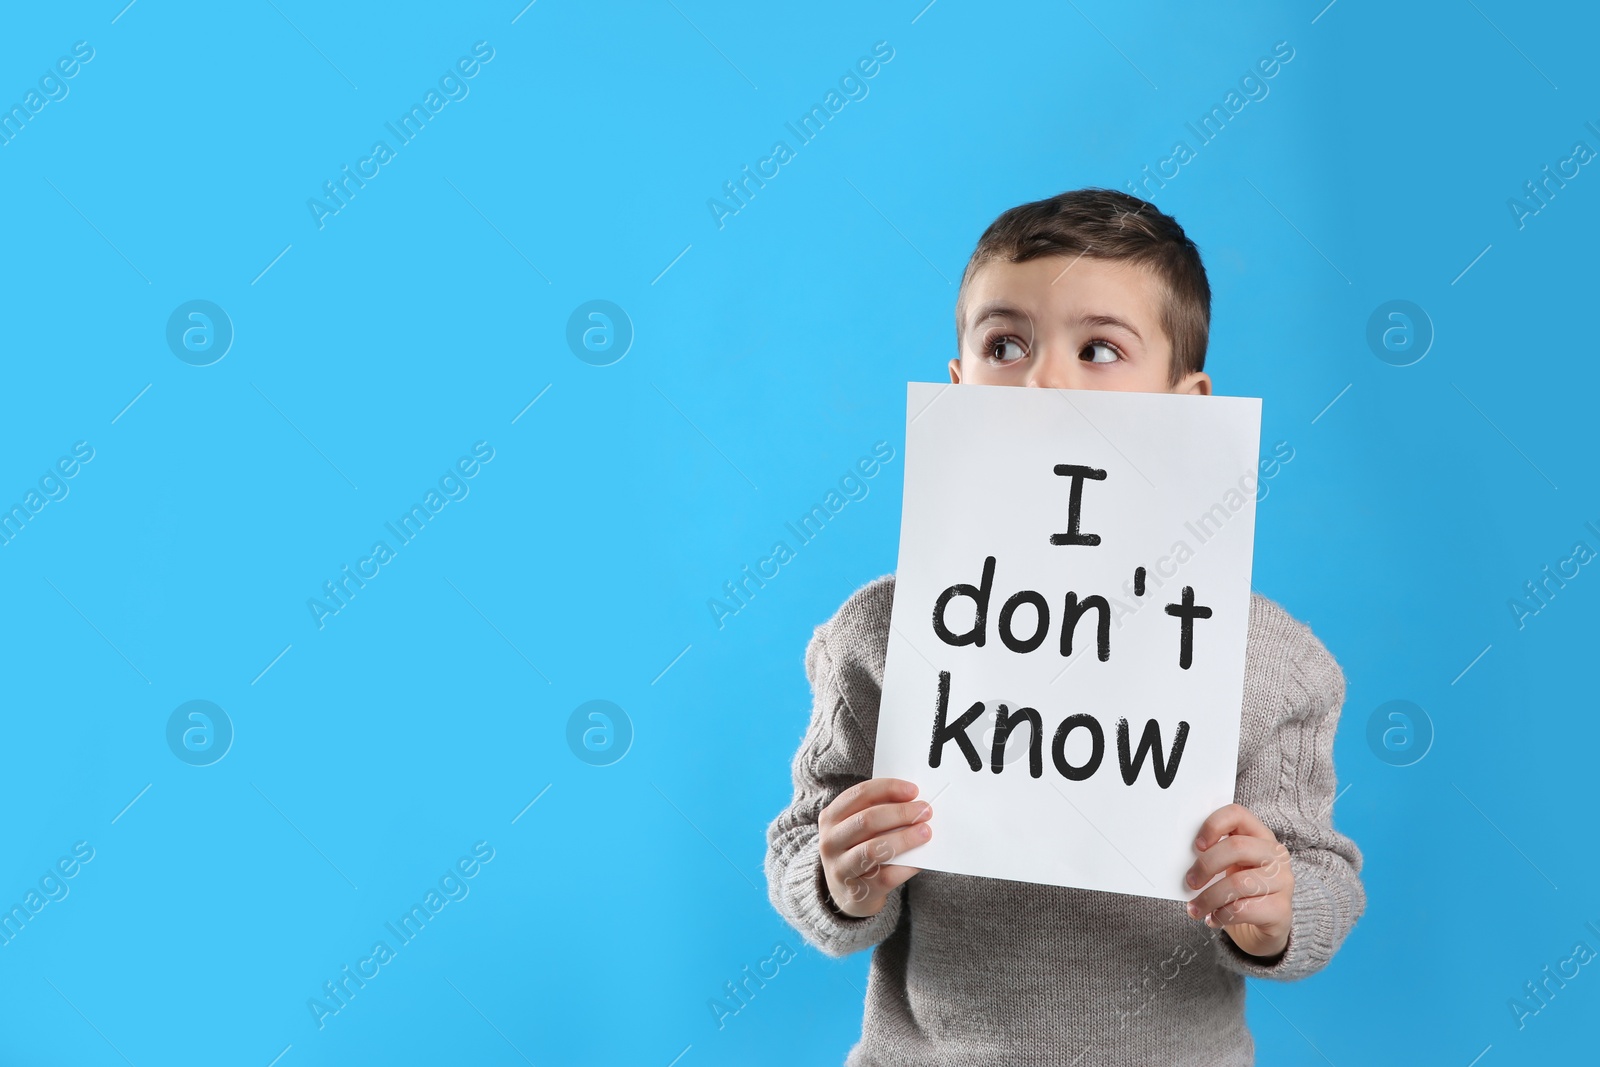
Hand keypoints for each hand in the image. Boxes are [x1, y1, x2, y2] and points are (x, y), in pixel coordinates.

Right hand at [818, 777, 930, 918]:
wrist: (847, 893)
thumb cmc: (858, 851)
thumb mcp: (857, 829)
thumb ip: (878, 813)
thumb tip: (913, 803)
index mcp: (830, 818)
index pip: (859, 794)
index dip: (888, 788)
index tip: (913, 790)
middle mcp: (829, 842)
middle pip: (867, 820)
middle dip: (901, 813)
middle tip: (925, 811)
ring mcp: (840, 868)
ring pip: (874, 849)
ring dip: (904, 838)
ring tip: (925, 832)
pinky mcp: (856, 891)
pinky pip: (886, 876)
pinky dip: (907, 867)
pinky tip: (919, 861)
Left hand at [1184, 803, 1293, 959]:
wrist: (1262, 927)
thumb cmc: (1240, 891)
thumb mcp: (1228, 868)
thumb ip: (1213, 856)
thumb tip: (1180, 857)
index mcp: (1259, 836)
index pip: (1237, 814)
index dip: (1213, 825)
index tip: (1196, 845)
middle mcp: (1276, 855)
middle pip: (1237, 847)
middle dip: (1206, 865)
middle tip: (1190, 882)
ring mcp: (1283, 882)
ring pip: (1239, 883)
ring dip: (1209, 898)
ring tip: (1195, 908)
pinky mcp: (1281, 910)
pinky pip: (1243, 909)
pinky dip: (1221, 915)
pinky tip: (1214, 918)